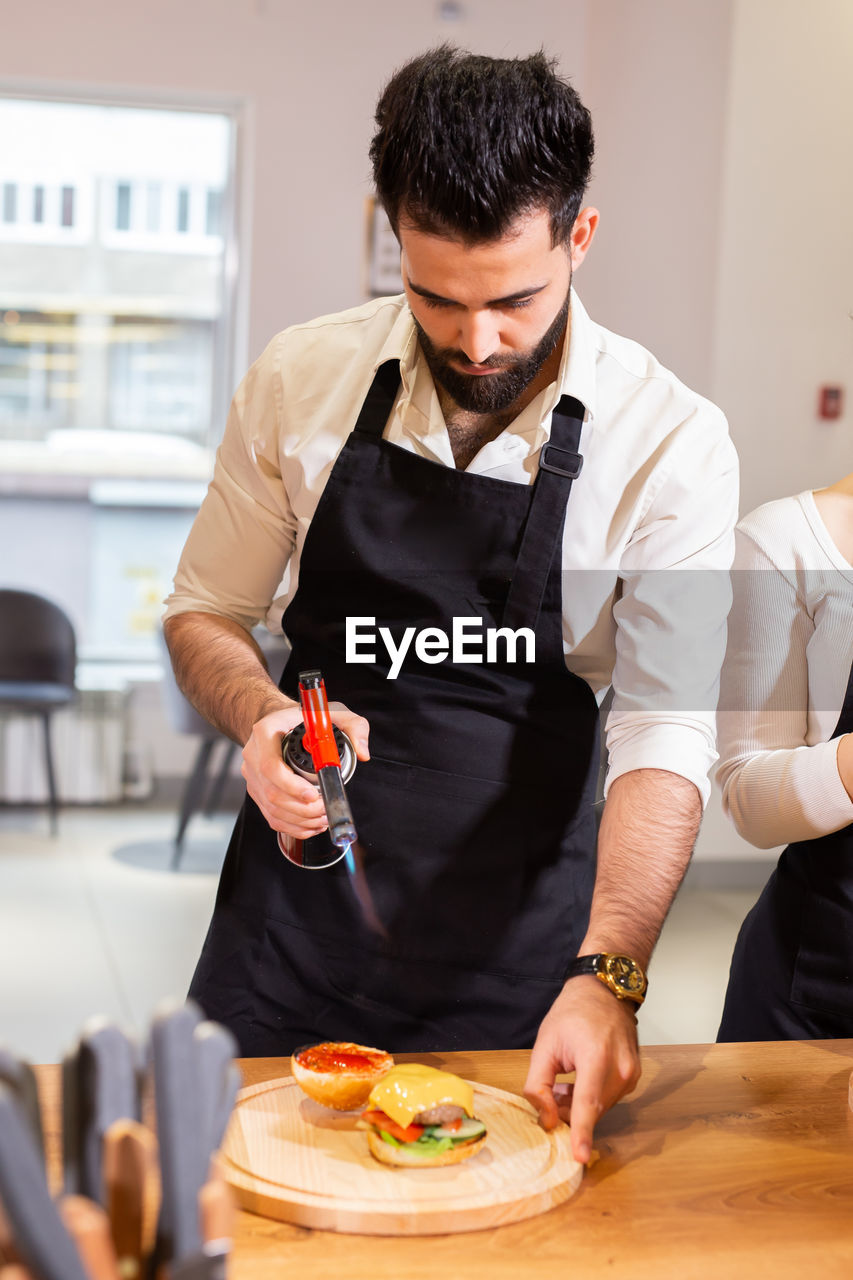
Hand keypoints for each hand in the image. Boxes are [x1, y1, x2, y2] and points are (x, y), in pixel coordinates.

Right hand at [241, 700, 369, 838]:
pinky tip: (311, 823)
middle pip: (272, 793)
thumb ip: (353, 726)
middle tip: (325, 808)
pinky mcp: (258, 791)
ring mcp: (253, 776)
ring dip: (300, 820)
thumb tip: (363, 752)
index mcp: (266, 732)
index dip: (291, 785)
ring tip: (322, 817)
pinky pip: (271, 816)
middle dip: (302, 808)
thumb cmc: (303, 718)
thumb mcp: (332, 713)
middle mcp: (254, 755)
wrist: (281, 723)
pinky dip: (293, 826)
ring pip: (272, 809)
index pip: (270, 766)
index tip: (313, 794)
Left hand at [523, 976, 640, 1163]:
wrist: (605, 990)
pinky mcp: (634, 1077)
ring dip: (580, 1103)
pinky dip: (592, 1096)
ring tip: (567, 1077)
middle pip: (591, 1109)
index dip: (582, 1132)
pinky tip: (582, 1077)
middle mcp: (620, 1068)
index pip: (587, 1103)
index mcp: (596, 1056)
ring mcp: (631, 1073)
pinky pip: (609, 1098)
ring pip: (600, 1107)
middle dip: (569, 1111)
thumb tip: (547, 1119)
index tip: (580, 1157)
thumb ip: (539, 1085)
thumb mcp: (545, 1045)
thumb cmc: (572, 1013)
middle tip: (553, 1091)